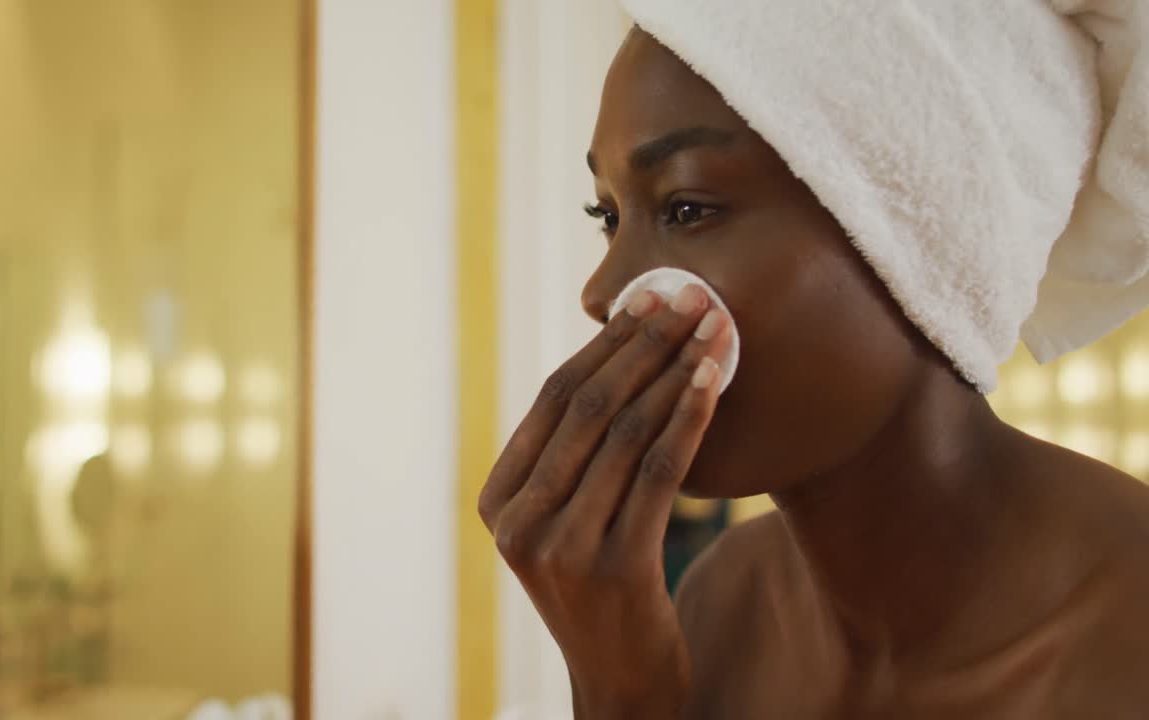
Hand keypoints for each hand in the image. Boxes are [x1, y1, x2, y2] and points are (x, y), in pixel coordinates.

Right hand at [478, 284, 732, 718]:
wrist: (620, 681)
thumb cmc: (599, 589)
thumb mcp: (562, 525)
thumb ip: (567, 462)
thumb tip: (615, 363)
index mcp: (498, 503)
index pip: (551, 401)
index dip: (603, 346)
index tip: (645, 303)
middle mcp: (520, 522)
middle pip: (588, 408)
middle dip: (644, 345)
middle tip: (688, 300)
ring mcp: (563, 546)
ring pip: (626, 433)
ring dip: (675, 371)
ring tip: (713, 330)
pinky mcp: (615, 566)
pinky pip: (660, 472)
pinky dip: (689, 418)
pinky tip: (715, 382)